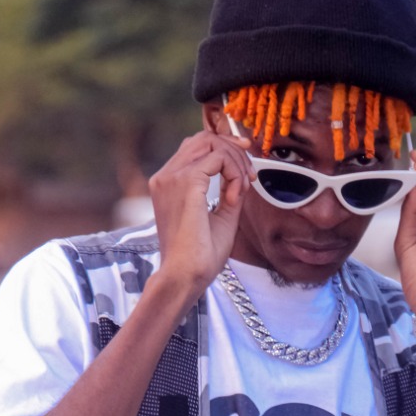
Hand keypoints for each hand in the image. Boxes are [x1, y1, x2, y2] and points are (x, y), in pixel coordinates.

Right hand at [147, 130, 254, 296]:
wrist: (185, 276)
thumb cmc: (199, 257)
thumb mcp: (221, 218)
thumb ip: (229, 193)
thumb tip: (243, 176)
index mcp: (169, 183)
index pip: (197, 147)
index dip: (226, 150)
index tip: (246, 171)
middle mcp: (166, 176)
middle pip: (204, 139)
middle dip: (234, 151)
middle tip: (249, 178)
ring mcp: (173, 177)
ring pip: (212, 143)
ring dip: (235, 162)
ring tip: (241, 190)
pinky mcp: (186, 182)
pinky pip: (218, 159)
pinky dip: (234, 173)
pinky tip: (233, 198)